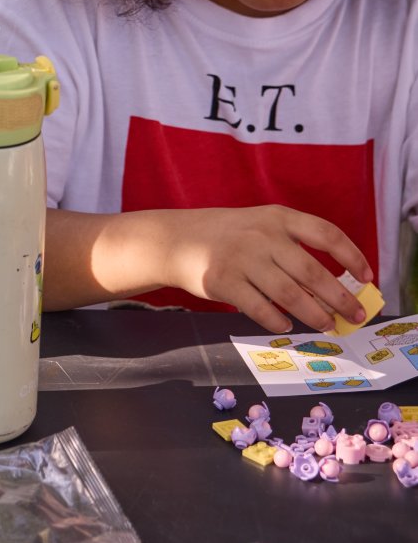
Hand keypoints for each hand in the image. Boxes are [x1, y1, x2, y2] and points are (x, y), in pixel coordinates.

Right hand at [159, 206, 373, 333]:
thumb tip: (335, 288)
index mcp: (278, 217)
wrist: (176, 239)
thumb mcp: (261, 226)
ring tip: (326, 325)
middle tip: (355, 316)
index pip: (326, 234)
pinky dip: (277, 320)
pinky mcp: (223, 281)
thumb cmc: (229, 236)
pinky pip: (260, 308)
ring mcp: (241, 258)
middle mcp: (262, 235)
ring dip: (314, 315)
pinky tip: (286, 325)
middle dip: (340, 299)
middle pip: (313, 272)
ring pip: (290, 295)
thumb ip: (293, 247)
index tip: (366, 278)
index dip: (352, 257)